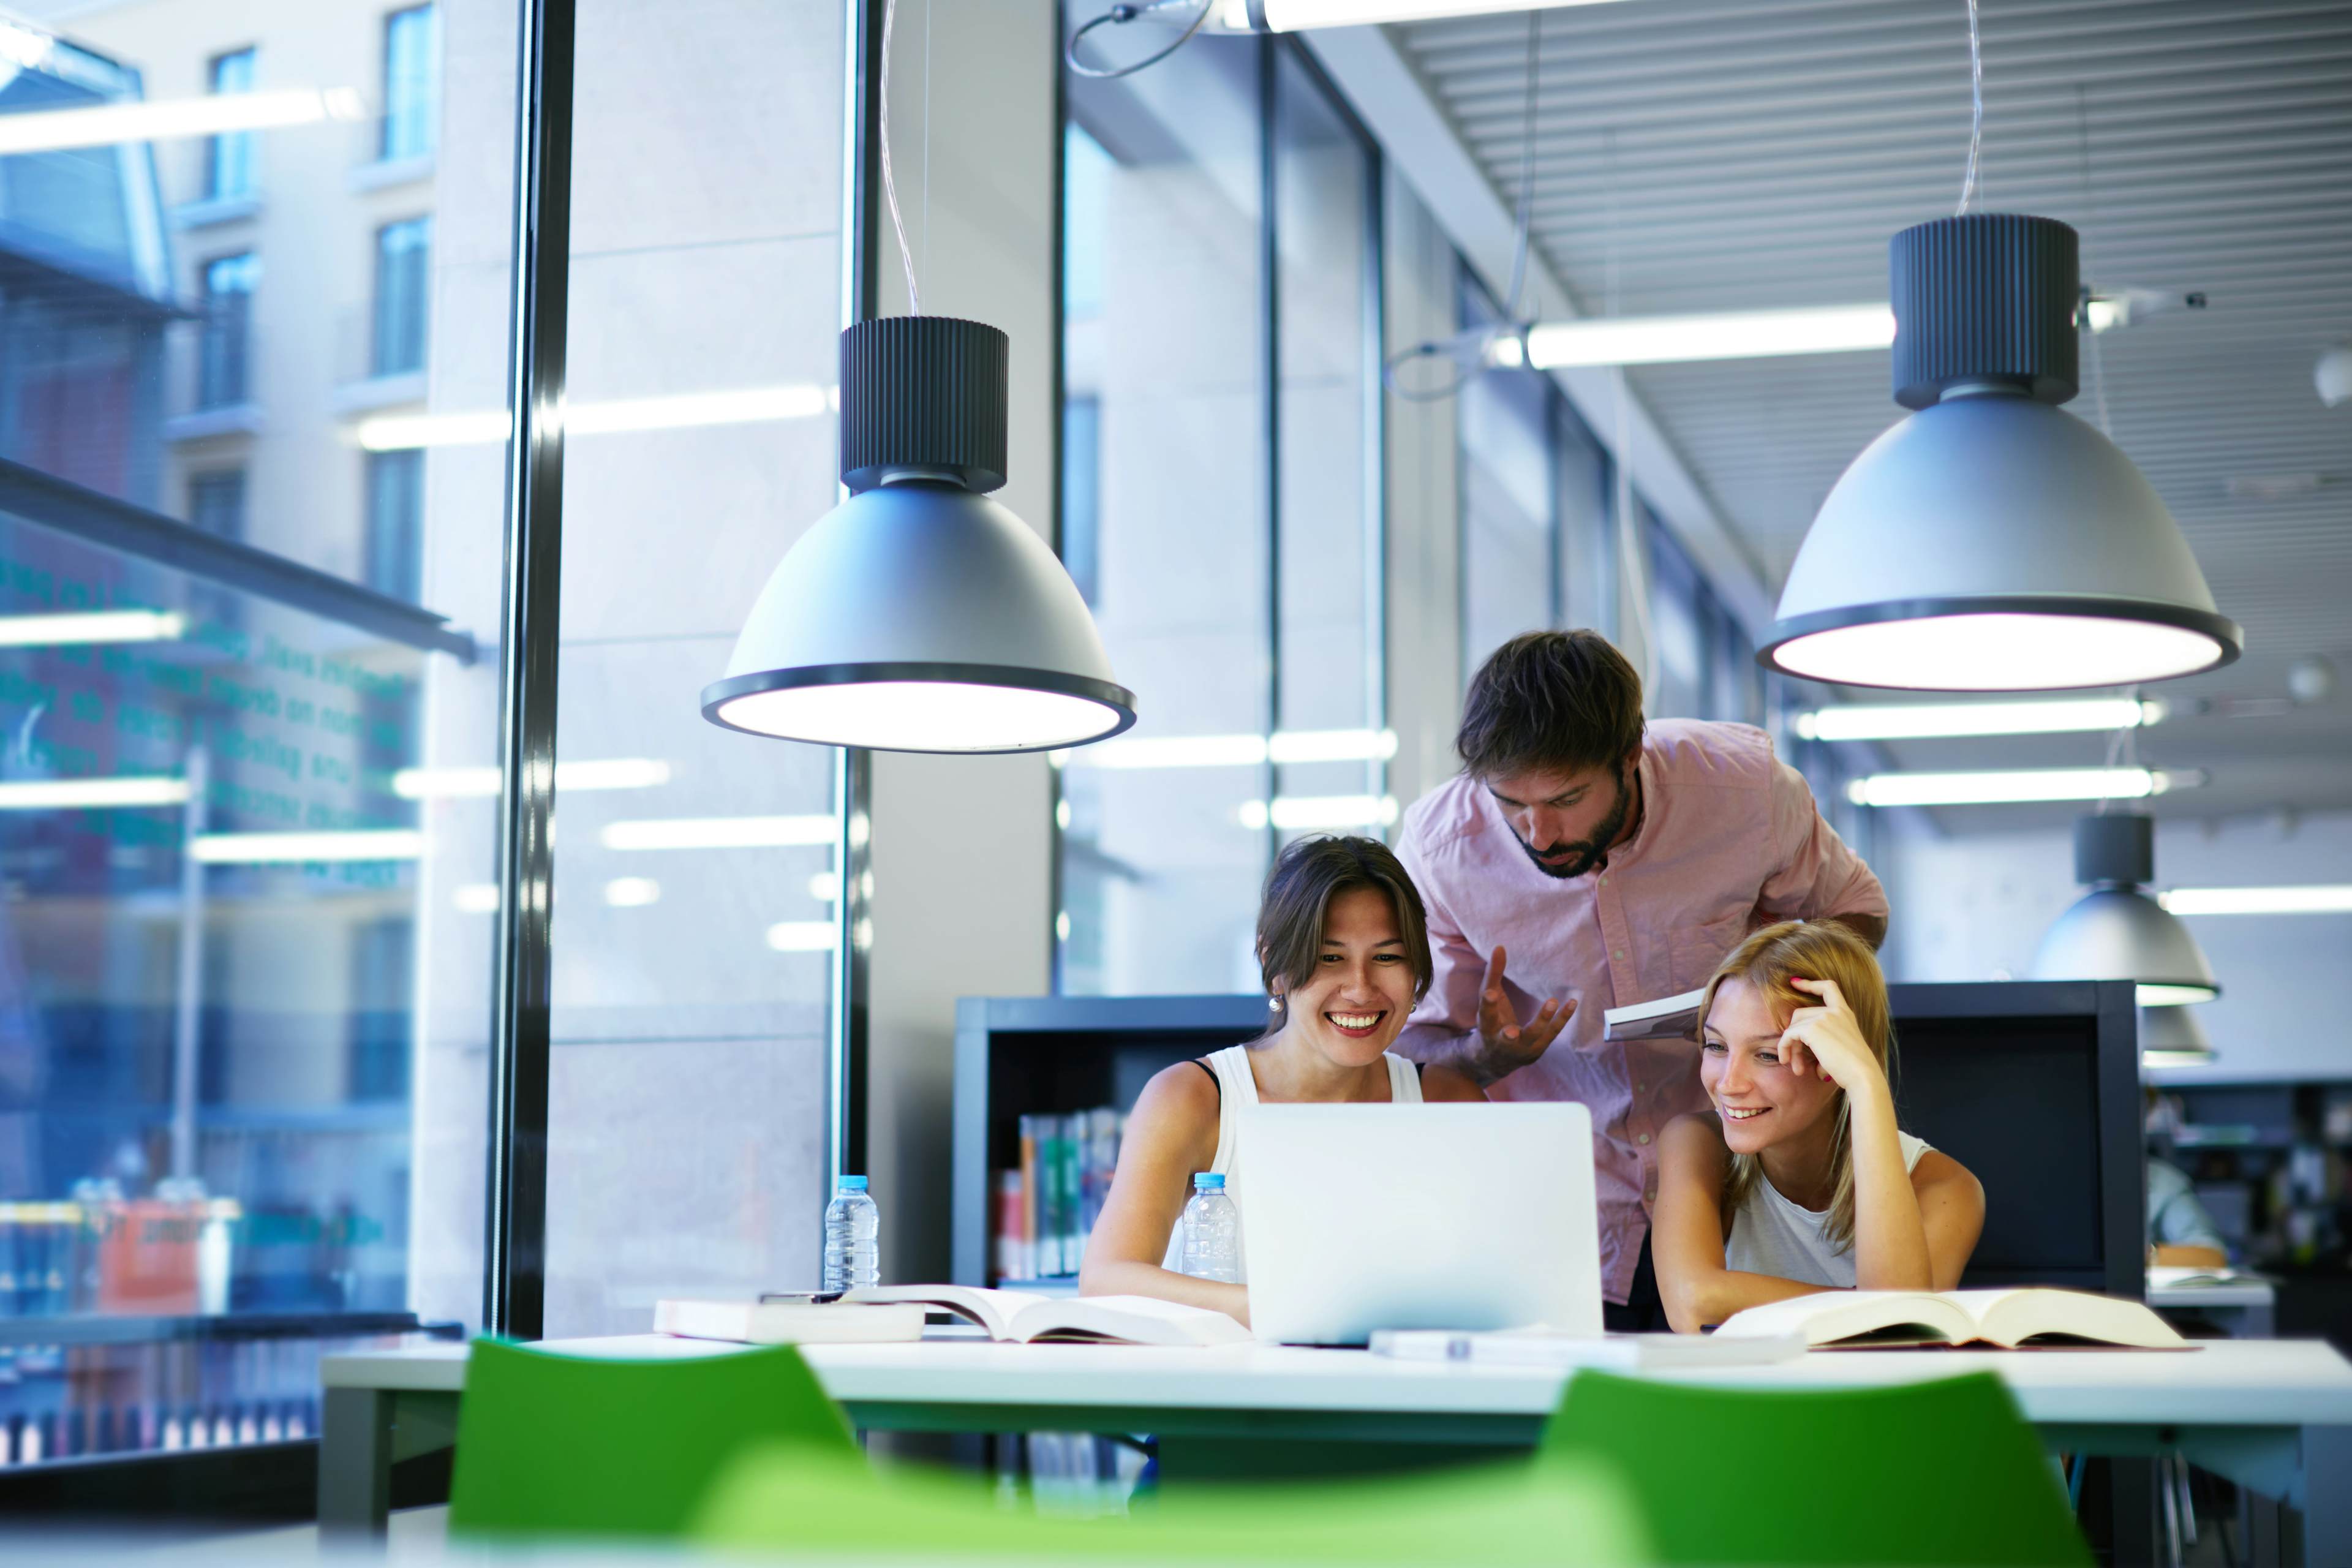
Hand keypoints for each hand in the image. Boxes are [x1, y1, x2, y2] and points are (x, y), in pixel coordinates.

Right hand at [1474, 945, 1574, 1079]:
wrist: (1495, 1060)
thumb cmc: (1491, 1023)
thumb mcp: (1488, 999)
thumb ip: (1493, 974)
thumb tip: (1500, 946)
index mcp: (1486, 1028)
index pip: (1486, 1015)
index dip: (1488, 1004)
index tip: (1489, 993)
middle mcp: (1502, 1042)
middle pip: (1506, 1037)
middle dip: (1509, 1034)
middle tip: (1511, 1030)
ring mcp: (1522, 1048)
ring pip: (1533, 1035)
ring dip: (1543, 1020)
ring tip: (1553, 1001)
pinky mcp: (1538, 1049)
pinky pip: (1552, 1032)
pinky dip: (1562, 1018)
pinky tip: (1573, 1002)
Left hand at [1777, 978, 1884, 1097]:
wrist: (1863, 1075)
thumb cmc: (1854, 1069)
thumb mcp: (1841, 1048)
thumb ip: (1824, 1043)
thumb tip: (1805, 1059)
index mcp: (1845, 1013)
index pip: (1829, 987)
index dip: (1810, 984)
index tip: (1794, 982)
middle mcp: (1835, 1011)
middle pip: (1800, 1014)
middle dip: (1794, 1036)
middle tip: (1795, 1059)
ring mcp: (1824, 1017)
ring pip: (1794, 1027)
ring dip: (1791, 1047)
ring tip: (1796, 1067)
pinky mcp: (1812, 1028)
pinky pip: (1789, 1035)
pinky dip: (1784, 1047)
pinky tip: (1788, 1061)